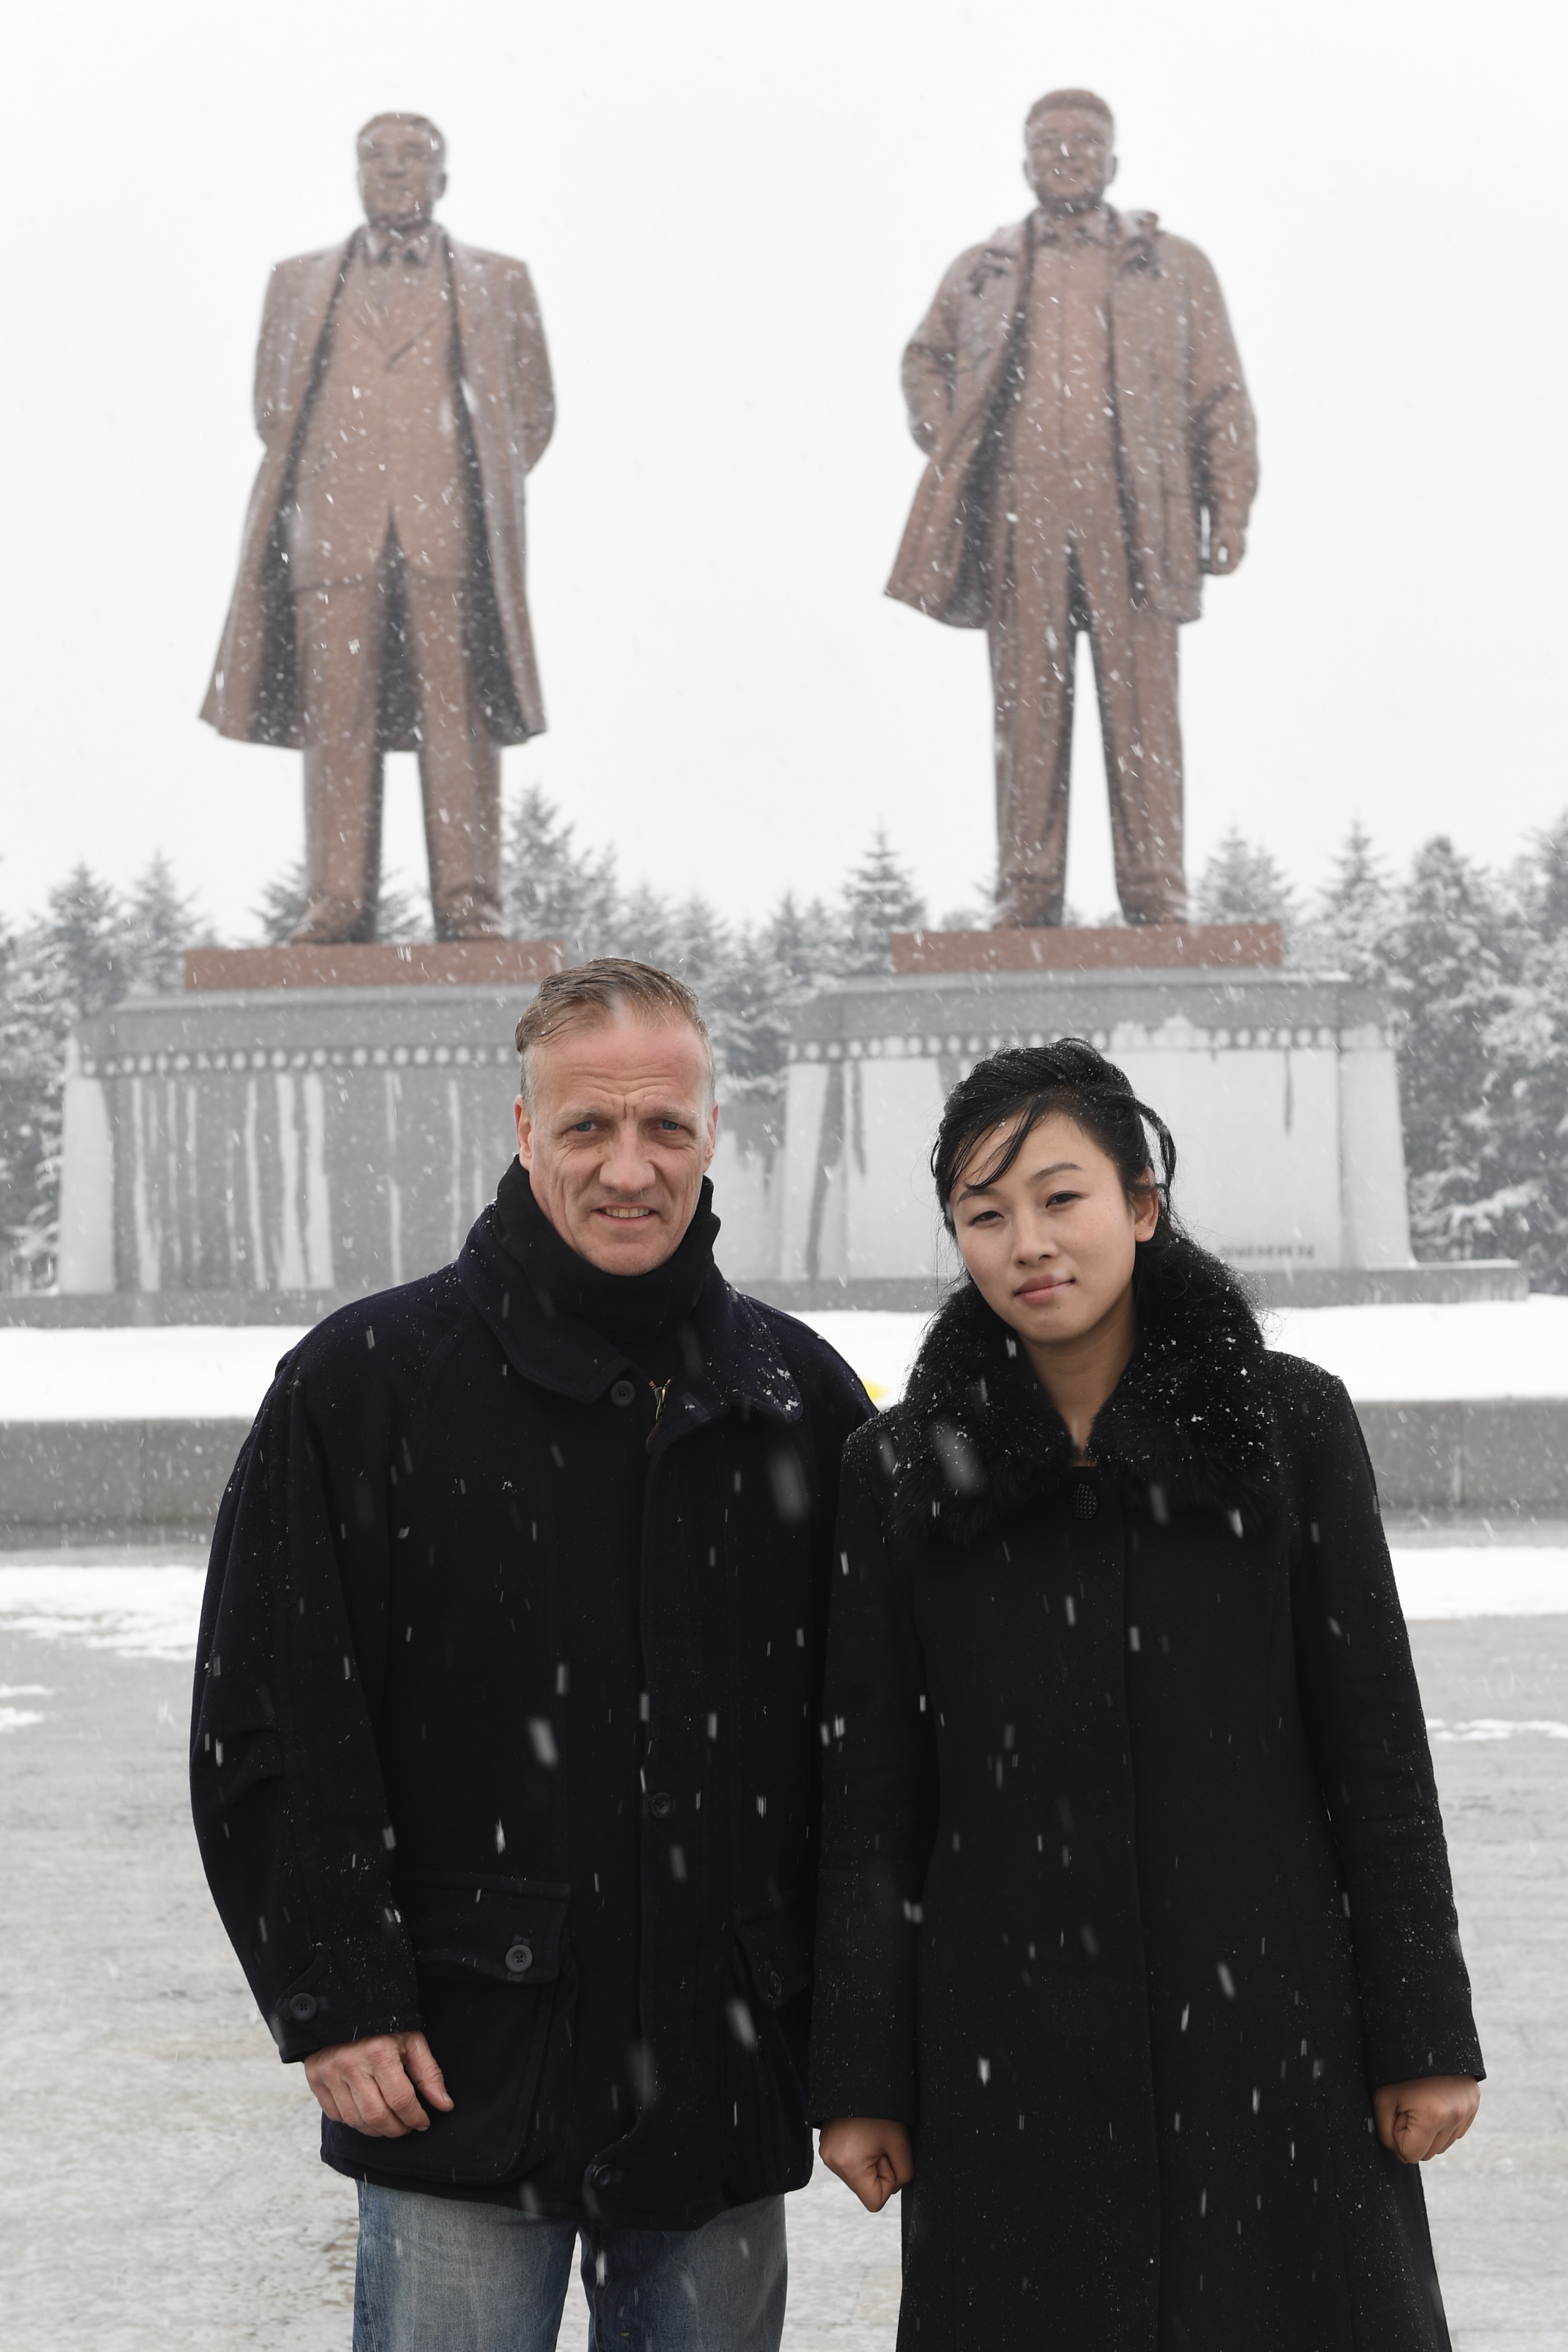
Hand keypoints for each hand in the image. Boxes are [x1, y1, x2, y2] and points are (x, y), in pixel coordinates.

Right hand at [302, 2030, 453, 2137]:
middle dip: (397, 2129)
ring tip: (390, 2123)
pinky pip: (336, 2115)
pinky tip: (366, 2113)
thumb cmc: (384, 2025)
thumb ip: (428, 2074)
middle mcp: (351, 2065)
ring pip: (356, 2121)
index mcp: (378, 2052)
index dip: (416, 2117)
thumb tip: (444, 2105)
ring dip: (377, 2130)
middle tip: (408, 2127)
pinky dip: (354, 2121)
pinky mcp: (315, 2079)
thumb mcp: (411, 2040)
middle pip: (377, 2116)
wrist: (344, 2007)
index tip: (424, 2122)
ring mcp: (329, 2073)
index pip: (400, 2100)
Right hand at [818, 2116, 914, 2211]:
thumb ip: (904, 2173)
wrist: (858, 2079)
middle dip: (878, 2170)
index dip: (889, 2184)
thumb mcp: (900, 2143)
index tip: (888, 2157)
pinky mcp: (827, 2146)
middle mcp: (832, 2163)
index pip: (875, 2202)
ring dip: (869, 2161)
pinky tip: (862, 2134)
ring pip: (858, 2176)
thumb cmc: (881, 2109)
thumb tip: (895, 2185)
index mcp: (849, 2166)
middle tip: (880, 2143)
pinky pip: (849, 2163)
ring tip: (870, 2136)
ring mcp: (827, 2154)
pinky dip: (859, 2154)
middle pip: (865, 2188)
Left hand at [1205, 516, 1246, 573]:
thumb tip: (1213, 569)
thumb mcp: (1215, 541)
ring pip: (1233, 566)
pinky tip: (1216, 562)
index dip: (1220, 574)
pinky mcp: (1239, 549)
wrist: (1232, 518)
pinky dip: (1225, 564)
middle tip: (1209, 572)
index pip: (1230, 570)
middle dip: (1221, 573)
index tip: (1210, 573)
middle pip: (1232, 570)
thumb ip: (1213, 555)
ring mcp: (1242, 551)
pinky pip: (1233, 561)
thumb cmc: (1223, 527)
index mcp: (1236, 551)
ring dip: (1223, 568)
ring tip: (1211, 568)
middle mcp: (1241, 553)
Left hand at [1373, 2074, 1479, 2163]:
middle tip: (1406, 2108)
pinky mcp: (1474, 2105)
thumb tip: (1400, 2153)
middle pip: (1428, 2153)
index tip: (1396, 2115)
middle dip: (1414, 2137)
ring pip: (1443, 2145)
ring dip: (1429, 2133)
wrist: (1426, 2036)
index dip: (1398, 2138)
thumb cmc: (1398, 2068)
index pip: (1411, 2155)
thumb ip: (1386, 2133)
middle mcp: (1454, 2117)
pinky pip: (1455, 2132)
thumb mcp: (1383, 2098)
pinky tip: (1434, 2103)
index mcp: (1431, 2116)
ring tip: (1420, 2103)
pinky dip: (1443, 2125)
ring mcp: (1467, 2111)